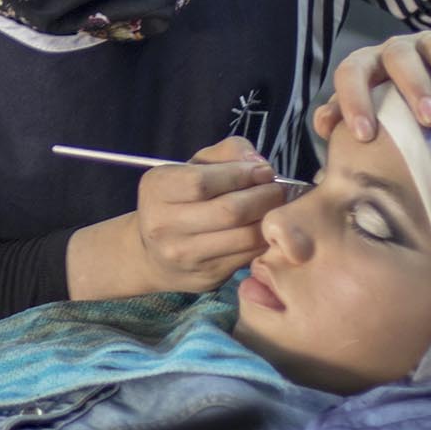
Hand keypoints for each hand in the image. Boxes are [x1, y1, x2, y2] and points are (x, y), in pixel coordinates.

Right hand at [67, 136, 286, 299]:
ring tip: (277, 208)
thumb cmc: (179, 200)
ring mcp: (184, 255)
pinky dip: (264, 240)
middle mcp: (164, 224)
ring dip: (269, 220)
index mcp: (157, 189)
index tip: (264, 171)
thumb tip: (259, 163)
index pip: (203, 182)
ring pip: (244, 237)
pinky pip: (247, 256)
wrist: (151, 254)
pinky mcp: (206, 276)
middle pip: (229, 211)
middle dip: (264, 197)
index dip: (241, 174)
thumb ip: (226, 153)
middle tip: (279, 190)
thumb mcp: (191, 167)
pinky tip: (266, 229)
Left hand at [312, 31, 430, 144]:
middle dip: (415, 87)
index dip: (353, 101)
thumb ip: (341, 118)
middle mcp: (396, 48)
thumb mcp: (364, 112)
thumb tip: (325, 125)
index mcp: (367, 65)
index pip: (350, 72)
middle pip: (399, 56)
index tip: (365, 136)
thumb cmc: (390, 110)